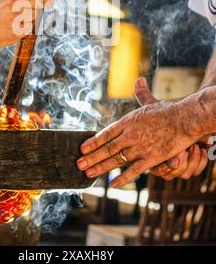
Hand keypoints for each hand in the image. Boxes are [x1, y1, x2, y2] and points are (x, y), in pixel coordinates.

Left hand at [77, 78, 201, 187]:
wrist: (184, 119)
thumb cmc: (168, 111)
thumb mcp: (150, 101)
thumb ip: (141, 93)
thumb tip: (139, 80)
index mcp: (127, 122)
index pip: (105, 134)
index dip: (92, 142)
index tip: (82, 148)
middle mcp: (130, 135)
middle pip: (106, 148)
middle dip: (91, 157)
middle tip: (78, 164)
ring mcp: (139, 148)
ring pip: (116, 160)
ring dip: (100, 167)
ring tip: (88, 173)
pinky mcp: (151, 158)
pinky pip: (134, 171)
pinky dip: (122, 178)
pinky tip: (112, 184)